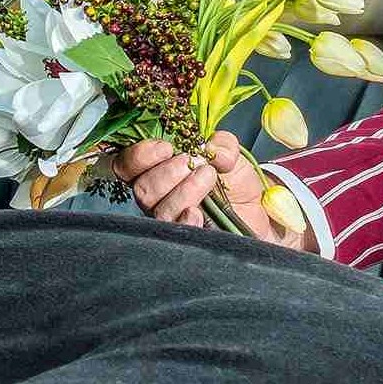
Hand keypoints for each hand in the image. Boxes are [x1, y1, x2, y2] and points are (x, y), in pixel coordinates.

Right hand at [111, 134, 307, 249]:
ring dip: (183, 191)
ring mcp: (169, 220)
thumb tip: (212, 147)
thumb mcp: (230, 153)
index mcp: (155, 170)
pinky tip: (198, 212)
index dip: (139, 156)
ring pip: (159, 210)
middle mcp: (156, 197)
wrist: (256, 211)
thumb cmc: (233, 180)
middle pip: (142, 189)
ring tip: (208, 177)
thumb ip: (221, 145)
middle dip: (168, 172)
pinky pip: (176, 234)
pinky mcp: (186, 238)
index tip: (166, 147)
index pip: (126, 165)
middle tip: (194, 163)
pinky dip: (185, 222)